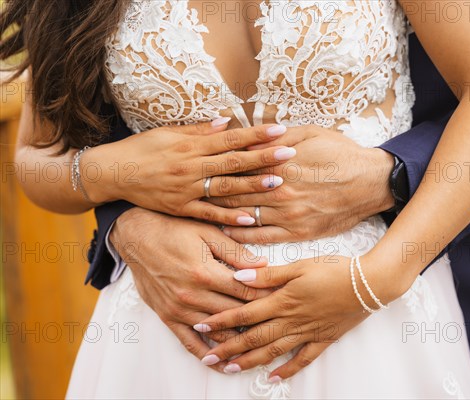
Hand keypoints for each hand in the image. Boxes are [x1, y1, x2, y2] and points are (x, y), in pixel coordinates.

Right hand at [84, 119, 295, 225]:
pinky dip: (229, 217)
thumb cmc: (141, 149)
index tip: (278, 130)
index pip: (229, 138)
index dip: (255, 134)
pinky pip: (209, 214)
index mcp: (190, 146)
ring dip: (252, 186)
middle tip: (289, 154)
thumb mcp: (167, 132)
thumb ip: (198, 130)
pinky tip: (250, 218)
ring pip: (225, 188)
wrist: (112, 173)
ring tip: (277, 183)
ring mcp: (186, 191)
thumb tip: (226, 121)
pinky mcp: (181, 209)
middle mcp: (190, 168)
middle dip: (263, 158)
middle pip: (233, 162)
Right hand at [110, 207, 272, 370]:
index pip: (245, 291)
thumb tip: (263, 265)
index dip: (267, 295)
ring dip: (237, 339)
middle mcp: (192, 295)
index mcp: (205, 273)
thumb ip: (236, 252)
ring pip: (216, 331)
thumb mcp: (208, 233)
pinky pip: (189, 341)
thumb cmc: (174, 230)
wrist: (137, 236)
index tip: (283, 299)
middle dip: (258, 318)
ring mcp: (178, 309)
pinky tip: (221, 362)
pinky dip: (207, 354)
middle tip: (277, 321)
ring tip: (259, 345)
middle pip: (234, 313)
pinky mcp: (167, 316)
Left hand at [193, 255, 388, 379]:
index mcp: (283, 300)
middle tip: (206, 359)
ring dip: (250, 362)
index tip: (201, 326)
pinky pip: (302, 359)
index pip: (244, 313)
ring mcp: (307, 332)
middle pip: (253, 337)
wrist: (370, 283)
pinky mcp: (323, 338)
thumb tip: (239, 277)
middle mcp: (291, 320)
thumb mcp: (299, 265)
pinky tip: (274, 378)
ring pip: (272, 351)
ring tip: (230, 369)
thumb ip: (268, 275)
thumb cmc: (335, 268)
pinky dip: (287, 370)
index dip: (221, 321)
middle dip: (228, 348)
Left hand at [207, 125, 394, 242]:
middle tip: (189, 190)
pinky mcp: (298, 232)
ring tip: (199, 210)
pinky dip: (241, 234)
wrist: (372, 182)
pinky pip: (262, 237)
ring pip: (244, 214)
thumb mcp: (310, 133)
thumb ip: (275, 138)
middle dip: (210, 190)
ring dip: (220, 213)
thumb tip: (246, 139)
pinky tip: (226, 230)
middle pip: (235, 191)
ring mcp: (289, 214)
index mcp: (281, 163)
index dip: (215, 166)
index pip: (238, 166)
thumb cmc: (342, 153)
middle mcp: (281, 191)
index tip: (198, 166)